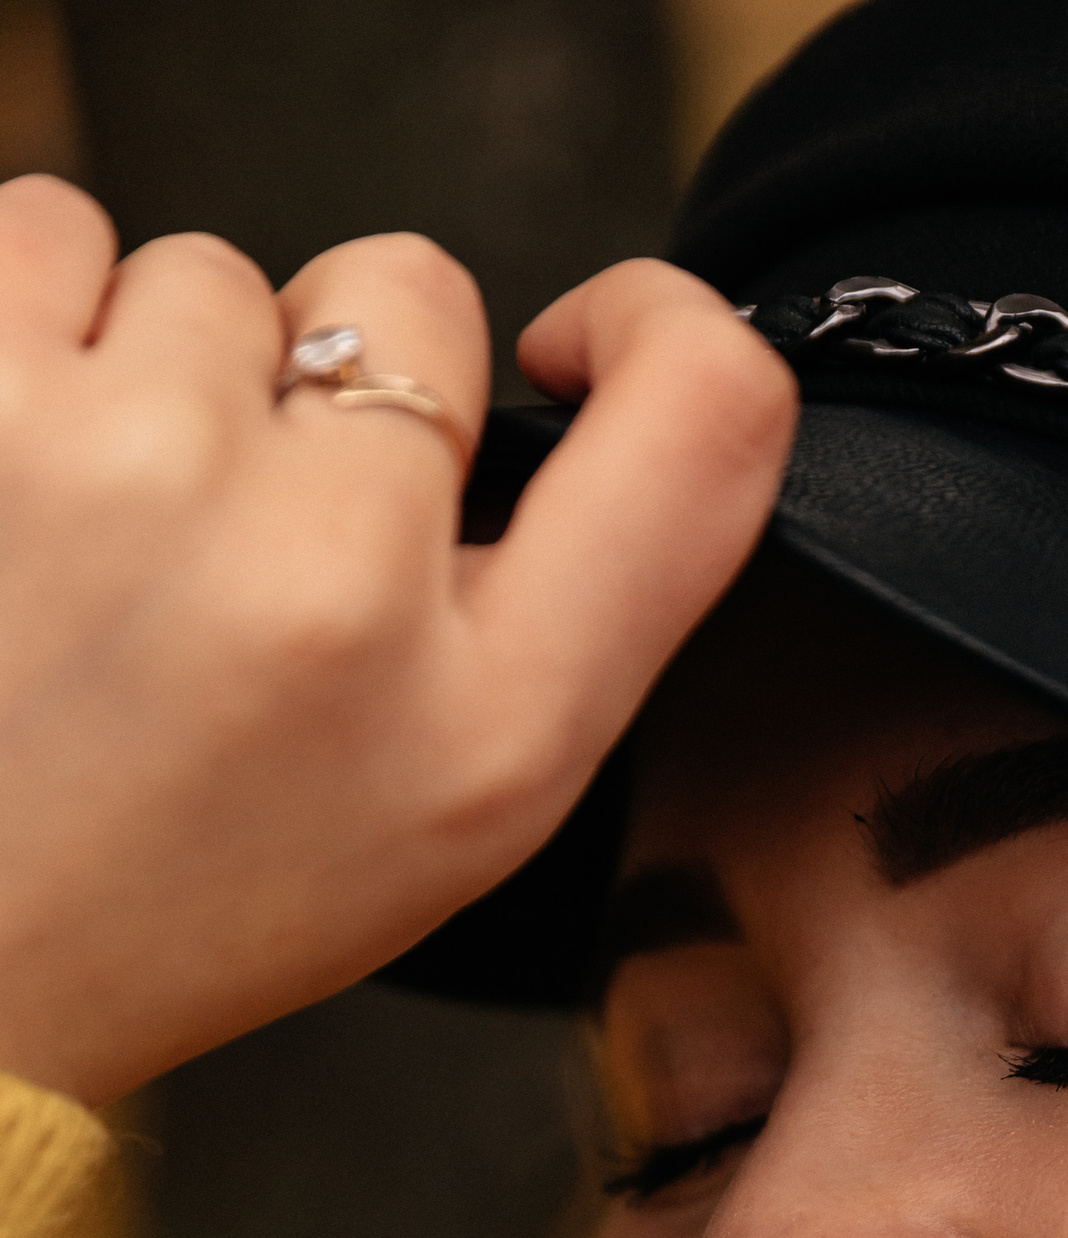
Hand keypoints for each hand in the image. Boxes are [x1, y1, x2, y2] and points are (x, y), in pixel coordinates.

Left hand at [0, 177, 793, 1105]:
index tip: (577, 348)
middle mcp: (337, 584)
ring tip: (120, 538)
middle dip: (344, 380)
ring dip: (174, 372)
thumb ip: (583, 608)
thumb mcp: (467, 815)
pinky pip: (58, 231)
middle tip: (258, 547)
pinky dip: (44, 327)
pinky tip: (34, 475)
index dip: (664, 326)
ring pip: (216, 273)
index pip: (707, 417)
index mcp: (494, 719)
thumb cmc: (191, 882)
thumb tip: (610, 378)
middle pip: (414, 290)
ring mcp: (143, 472)